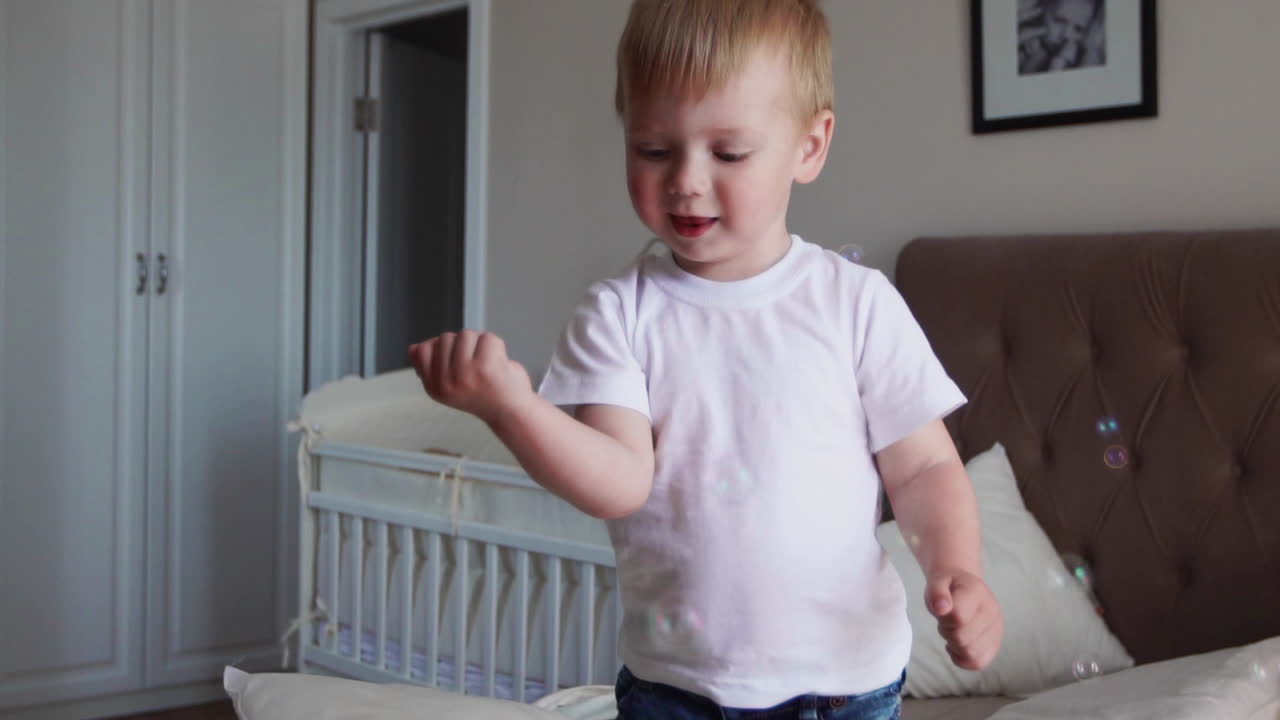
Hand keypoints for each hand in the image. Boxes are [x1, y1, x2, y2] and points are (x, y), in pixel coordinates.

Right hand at [408, 330, 532, 424]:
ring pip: (465, 334)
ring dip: (480, 344)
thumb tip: (413, 347)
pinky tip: (500, 364)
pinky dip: (497, 346)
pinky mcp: (483, 368)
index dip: (442, 347)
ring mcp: (463, 374)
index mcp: (434, 387)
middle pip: (445, 338)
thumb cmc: (484, 395)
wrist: (512, 413)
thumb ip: (432, 366)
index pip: (422, 349)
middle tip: (478, 365)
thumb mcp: (450, 383)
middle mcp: (445, 383)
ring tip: (488, 364)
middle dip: (464, 345)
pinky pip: (486, 337)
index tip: (459, 361)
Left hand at [925, 570, 1003, 670]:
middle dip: (947, 632)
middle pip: (962, 638)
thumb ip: (937, 593)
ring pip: (971, 654)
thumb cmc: (949, 587)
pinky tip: (957, 644)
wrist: (963, 586)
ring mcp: (996, 630)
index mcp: (977, 592)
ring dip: (955, 645)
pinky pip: (978, 662)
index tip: (942, 610)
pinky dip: (962, 658)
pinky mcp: (995, 645)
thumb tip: (941, 608)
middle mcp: (992, 611)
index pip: (958, 617)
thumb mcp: (937, 582)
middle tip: (947, 620)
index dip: (944, 619)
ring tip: (954, 630)